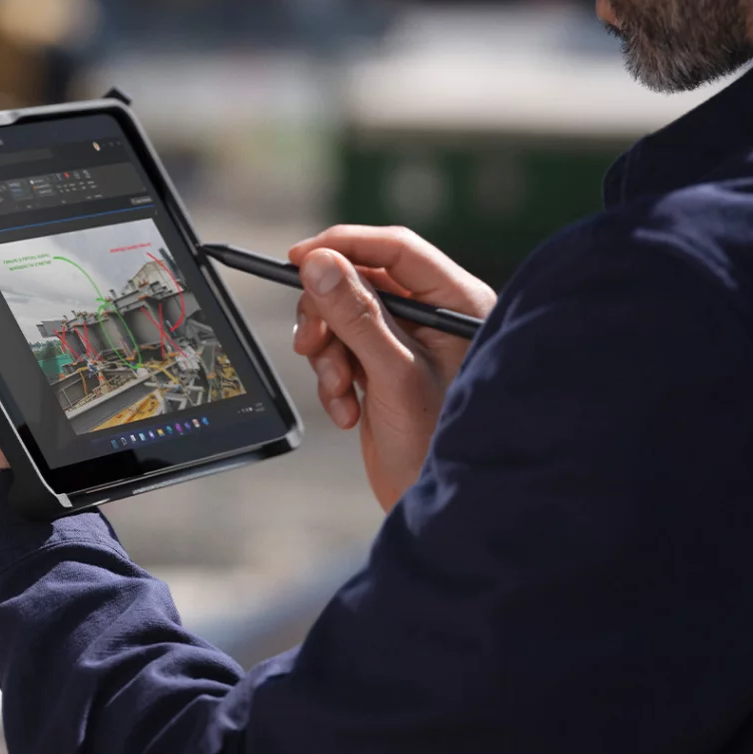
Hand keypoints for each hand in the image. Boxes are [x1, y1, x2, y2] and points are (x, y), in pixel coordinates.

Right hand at [289, 226, 495, 510]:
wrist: (436, 507)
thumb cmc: (437, 444)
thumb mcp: (393, 373)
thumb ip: (356, 314)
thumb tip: (318, 262)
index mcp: (455, 303)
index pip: (394, 248)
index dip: (343, 246)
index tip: (297, 258)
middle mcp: (434, 317)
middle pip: (360, 280)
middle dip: (327, 314)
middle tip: (310, 342)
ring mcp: (409, 344)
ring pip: (344, 316)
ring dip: (328, 352)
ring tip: (338, 389)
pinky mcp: (386, 370)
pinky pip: (343, 350)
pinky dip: (334, 377)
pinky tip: (347, 410)